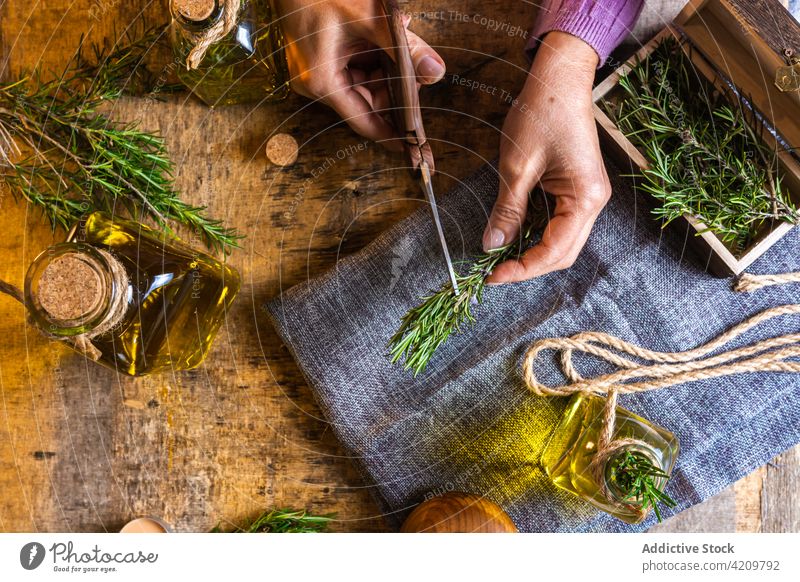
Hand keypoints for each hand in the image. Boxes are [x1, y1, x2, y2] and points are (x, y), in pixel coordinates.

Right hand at [275, 0, 445, 147]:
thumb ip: (405, 47)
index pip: (364, 121)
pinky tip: (387, 37)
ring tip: (403, 42)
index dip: (392, 133)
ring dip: (387, 67)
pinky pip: (353, 67)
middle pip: (366, 101)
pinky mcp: (318, 58)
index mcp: (322, 81)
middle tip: (421, 75)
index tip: (414, 145)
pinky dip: (374, 56)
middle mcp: (315, 82)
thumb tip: (434, 71)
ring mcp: (315, 71)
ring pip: (363, 83)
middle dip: (395, 88)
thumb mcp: (371, 17)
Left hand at [483, 31, 610, 283]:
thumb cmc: (542, 114)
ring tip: (499, 258)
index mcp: (585, 198)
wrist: (559, 79)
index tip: (492, 277)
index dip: (523, 269)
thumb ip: (507, 211)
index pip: (554, 252)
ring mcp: (587, 196)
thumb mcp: (517, 167)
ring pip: (561, 242)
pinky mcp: (577, 190)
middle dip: (528, 266)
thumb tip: (492, 247)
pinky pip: (558, 223)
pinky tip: (513, 236)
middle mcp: (594, 202)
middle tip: (494, 272)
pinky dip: (536, 235)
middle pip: (562, 253)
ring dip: (532, 253)